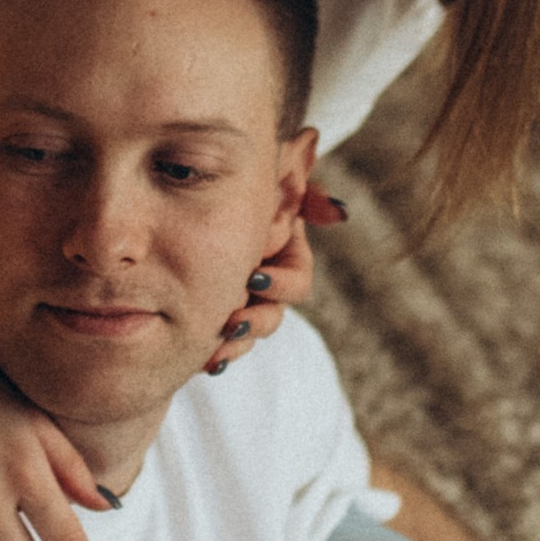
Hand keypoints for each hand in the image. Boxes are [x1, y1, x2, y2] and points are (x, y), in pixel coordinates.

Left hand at [210, 180, 343, 372]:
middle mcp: (267, 285)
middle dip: (256, 323)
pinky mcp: (214, 315)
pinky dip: (216, 352)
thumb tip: (339, 213)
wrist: (200, 187)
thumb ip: (309, 193)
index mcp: (285, 257)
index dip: (280, 284)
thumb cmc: (248, 179)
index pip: (296, 282)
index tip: (254, 278)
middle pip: (273, 316)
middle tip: (232, 321)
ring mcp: (243, 302)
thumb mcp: (279, 178)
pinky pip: (222, 344)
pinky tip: (205, 362)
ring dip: (236, 345)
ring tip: (216, 352)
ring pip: (248, 334)